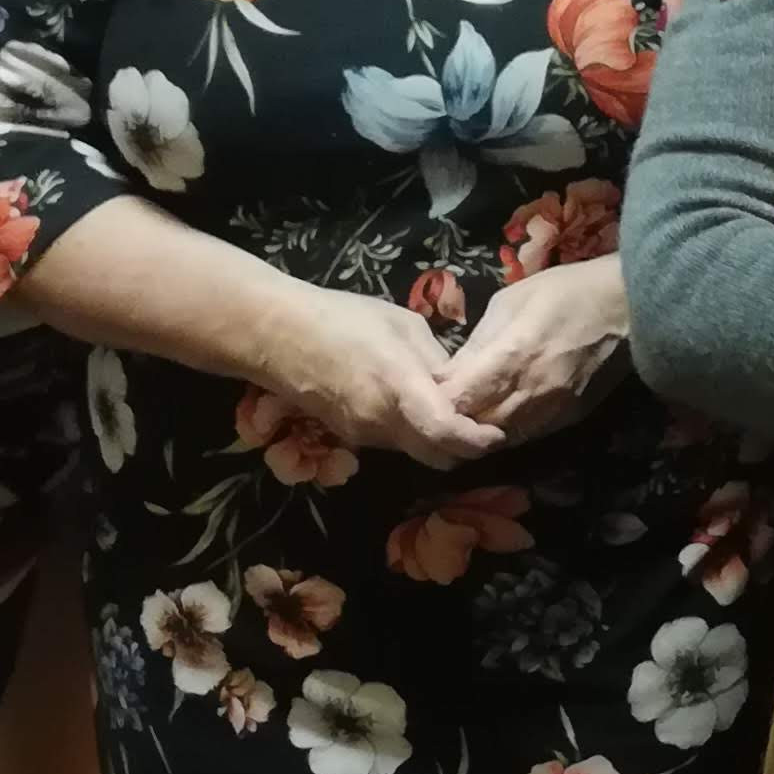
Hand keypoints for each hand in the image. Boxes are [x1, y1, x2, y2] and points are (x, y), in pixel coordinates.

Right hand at [275, 290, 507, 466]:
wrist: (277, 335)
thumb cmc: (342, 317)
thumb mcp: (403, 324)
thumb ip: (435, 360)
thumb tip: (454, 384)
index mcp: (401, 387)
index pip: (446, 433)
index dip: (476, 441)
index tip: (496, 434)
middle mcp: (384, 421)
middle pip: (437, 456)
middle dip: (463, 448)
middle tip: (479, 425)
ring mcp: (364, 435)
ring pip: (415, 452)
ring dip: (434, 440)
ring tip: (444, 410)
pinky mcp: (349, 438)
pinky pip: (391, 443)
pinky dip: (409, 433)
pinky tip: (408, 406)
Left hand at [440, 257, 628, 444]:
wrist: (629, 307)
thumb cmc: (566, 292)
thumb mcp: (509, 302)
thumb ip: (477, 343)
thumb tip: (448, 374)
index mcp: (510, 358)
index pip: (457, 399)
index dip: (436, 399)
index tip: (430, 388)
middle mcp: (529, 393)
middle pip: (475, 426)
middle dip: (456, 417)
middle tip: (445, 402)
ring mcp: (552, 411)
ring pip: (500, 437)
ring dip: (481, 427)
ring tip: (472, 410)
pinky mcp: (568, 419)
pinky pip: (527, 435)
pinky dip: (508, 428)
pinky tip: (504, 412)